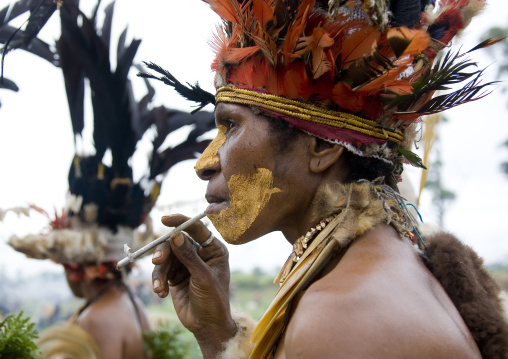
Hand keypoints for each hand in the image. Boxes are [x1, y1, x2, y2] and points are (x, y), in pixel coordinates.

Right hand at [152, 214, 235, 356]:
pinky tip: (160, 293)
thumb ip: (189, 256)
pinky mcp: (175, 275)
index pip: (197, 229)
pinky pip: (161, 271)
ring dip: (160, 271)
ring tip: (159, 287)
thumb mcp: (203, 277)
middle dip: (164, 251)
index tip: (165, 219)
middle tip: (157, 260)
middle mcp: (200, 253)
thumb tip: (175, 235)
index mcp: (213, 249)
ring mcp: (186, 264)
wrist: (207, 325)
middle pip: (176, 242)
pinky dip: (158, 281)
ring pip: (166, 257)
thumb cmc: (213, 300)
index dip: (181, 221)